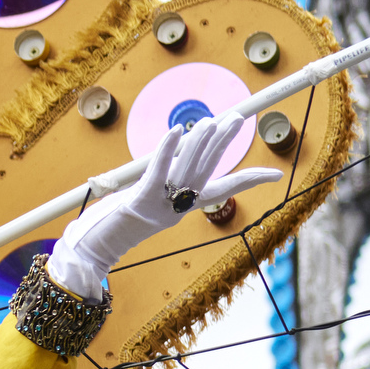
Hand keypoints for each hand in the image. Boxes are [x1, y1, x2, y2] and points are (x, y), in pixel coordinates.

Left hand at [46, 109, 285, 293]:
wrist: (92, 250)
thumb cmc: (114, 225)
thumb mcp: (146, 203)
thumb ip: (164, 185)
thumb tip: (176, 160)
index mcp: (183, 208)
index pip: (223, 190)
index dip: (251, 181)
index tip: (277, 174)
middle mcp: (176, 207)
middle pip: (207, 170)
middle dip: (224, 144)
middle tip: (239, 119)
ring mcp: (160, 205)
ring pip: (187, 170)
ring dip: (202, 143)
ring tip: (215, 120)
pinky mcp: (140, 201)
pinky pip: (157, 172)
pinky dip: (168, 151)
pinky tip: (177, 130)